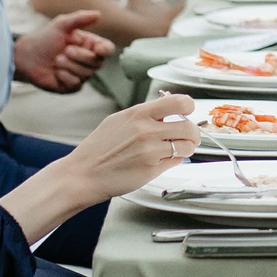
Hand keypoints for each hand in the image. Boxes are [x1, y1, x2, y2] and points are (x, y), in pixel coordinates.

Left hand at [15, 10, 115, 93]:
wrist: (27, 57)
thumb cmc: (45, 39)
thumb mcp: (61, 24)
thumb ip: (79, 18)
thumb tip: (98, 14)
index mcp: (89, 45)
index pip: (107, 49)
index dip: (105, 50)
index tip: (98, 49)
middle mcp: (88, 60)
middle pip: (97, 63)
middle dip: (80, 56)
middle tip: (65, 50)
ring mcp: (81, 74)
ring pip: (87, 74)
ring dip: (69, 66)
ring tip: (57, 60)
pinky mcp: (72, 86)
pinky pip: (76, 84)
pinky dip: (64, 76)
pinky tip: (56, 72)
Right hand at [64, 92, 199, 201]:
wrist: (83, 174)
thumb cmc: (99, 148)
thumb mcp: (119, 121)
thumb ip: (144, 115)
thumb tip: (168, 112)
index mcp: (138, 114)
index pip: (178, 102)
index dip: (188, 106)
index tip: (188, 110)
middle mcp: (146, 131)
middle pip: (188, 127)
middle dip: (193, 133)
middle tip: (190, 136)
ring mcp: (150, 152)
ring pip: (186, 146)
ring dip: (187, 147)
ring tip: (179, 148)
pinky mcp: (152, 170)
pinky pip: (175, 162)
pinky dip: (175, 160)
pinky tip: (163, 160)